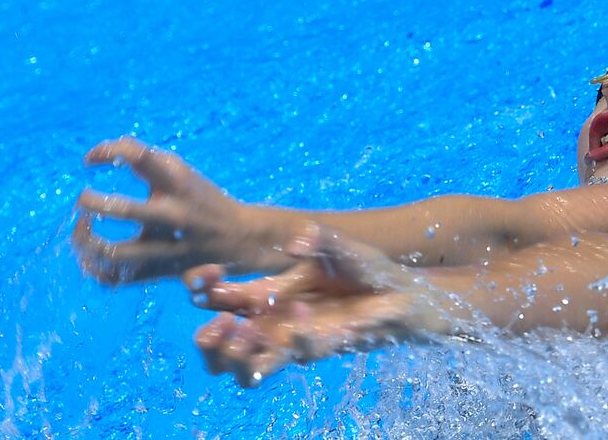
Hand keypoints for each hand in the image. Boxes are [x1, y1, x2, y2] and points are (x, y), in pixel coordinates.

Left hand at [73, 136, 281, 283]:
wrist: (242, 238)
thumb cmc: (201, 199)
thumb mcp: (181, 173)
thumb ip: (144, 160)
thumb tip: (93, 155)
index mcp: (180, 183)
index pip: (139, 156)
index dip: (107, 151)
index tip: (89, 160)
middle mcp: (174, 214)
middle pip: (124, 210)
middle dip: (92, 203)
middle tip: (83, 199)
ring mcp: (167, 247)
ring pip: (113, 252)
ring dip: (86, 241)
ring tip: (81, 230)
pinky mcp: (161, 271)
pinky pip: (116, 277)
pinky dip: (94, 268)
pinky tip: (90, 255)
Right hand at [185, 224, 461, 386]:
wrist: (404, 291)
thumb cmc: (366, 269)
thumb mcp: (338, 245)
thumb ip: (317, 239)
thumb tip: (294, 242)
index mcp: (269, 293)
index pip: (219, 298)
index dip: (203, 289)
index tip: (203, 275)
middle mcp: (275, 321)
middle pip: (219, 349)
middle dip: (208, 341)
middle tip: (217, 321)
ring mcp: (296, 339)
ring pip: (247, 368)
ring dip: (237, 355)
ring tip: (240, 332)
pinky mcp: (324, 346)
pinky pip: (300, 353)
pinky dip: (297, 335)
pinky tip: (302, 310)